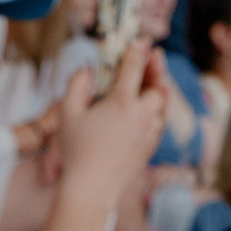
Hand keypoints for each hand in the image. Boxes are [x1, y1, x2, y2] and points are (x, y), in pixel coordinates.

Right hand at [56, 45, 166, 203]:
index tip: (141, 40)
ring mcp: (149, 134)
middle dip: (156, 70)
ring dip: (160, 92)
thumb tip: (87, 70)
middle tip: (154, 58)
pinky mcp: (150, 149)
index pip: (134, 67)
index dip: (138, 50)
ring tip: (158, 82)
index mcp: (122, 102)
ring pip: (163, 107)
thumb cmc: (76, 150)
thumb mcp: (68, 112)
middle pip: (158, 87)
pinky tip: (152, 111)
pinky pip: (160, 125)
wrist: (92, 189)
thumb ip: (77, 84)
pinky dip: (158, 113)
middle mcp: (141, 115)